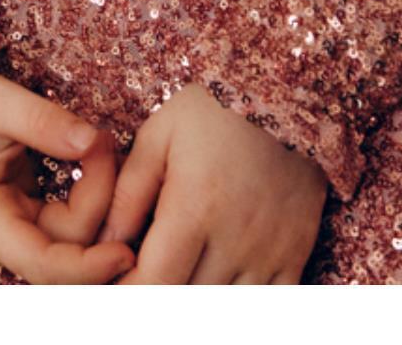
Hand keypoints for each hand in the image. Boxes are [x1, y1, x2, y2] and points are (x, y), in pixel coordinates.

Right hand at [0, 68, 135, 284]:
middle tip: (102, 139)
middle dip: (98, 199)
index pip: (43, 263)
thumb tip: (92, 142)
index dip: (88, 266)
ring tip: (98, 142)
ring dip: (96, 196)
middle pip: (66, 246)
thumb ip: (44, 122)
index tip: (126, 251)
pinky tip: (95, 160)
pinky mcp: (25, 219)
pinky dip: (88, 194)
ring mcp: (11, 232)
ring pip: (71, 237)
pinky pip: (67, 221)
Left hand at [92, 84, 329, 283]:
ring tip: (181, 273)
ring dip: (197, 299)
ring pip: (225, 310)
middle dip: (159, 295)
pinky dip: (238, 305)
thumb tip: (106, 243)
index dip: (129, 292)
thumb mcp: (160, 134)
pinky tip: (217, 283)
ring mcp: (270, 251)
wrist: (288, 91)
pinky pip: (267, 306)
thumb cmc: (215, 108)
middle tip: (147, 273)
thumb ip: (129, 192)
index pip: (154, 282)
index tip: (118, 278)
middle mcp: (235, 237)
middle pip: (186, 303)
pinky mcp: (295, 254)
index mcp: (196, 206)